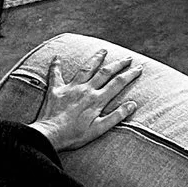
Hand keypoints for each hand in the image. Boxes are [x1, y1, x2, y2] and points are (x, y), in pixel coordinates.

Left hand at [25, 45, 141, 152]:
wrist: (48, 136)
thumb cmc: (74, 135)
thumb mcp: (99, 129)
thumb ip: (116, 116)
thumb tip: (133, 104)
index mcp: (97, 100)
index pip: (118, 83)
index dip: (130, 74)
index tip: (139, 68)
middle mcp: (85, 90)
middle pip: (105, 72)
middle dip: (118, 64)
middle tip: (127, 57)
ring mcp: (70, 88)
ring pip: (86, 69)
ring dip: (96, 58)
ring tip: (103, 51)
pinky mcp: (56, 90)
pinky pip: (55, 74)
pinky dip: (56, 65)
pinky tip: (58, 57)